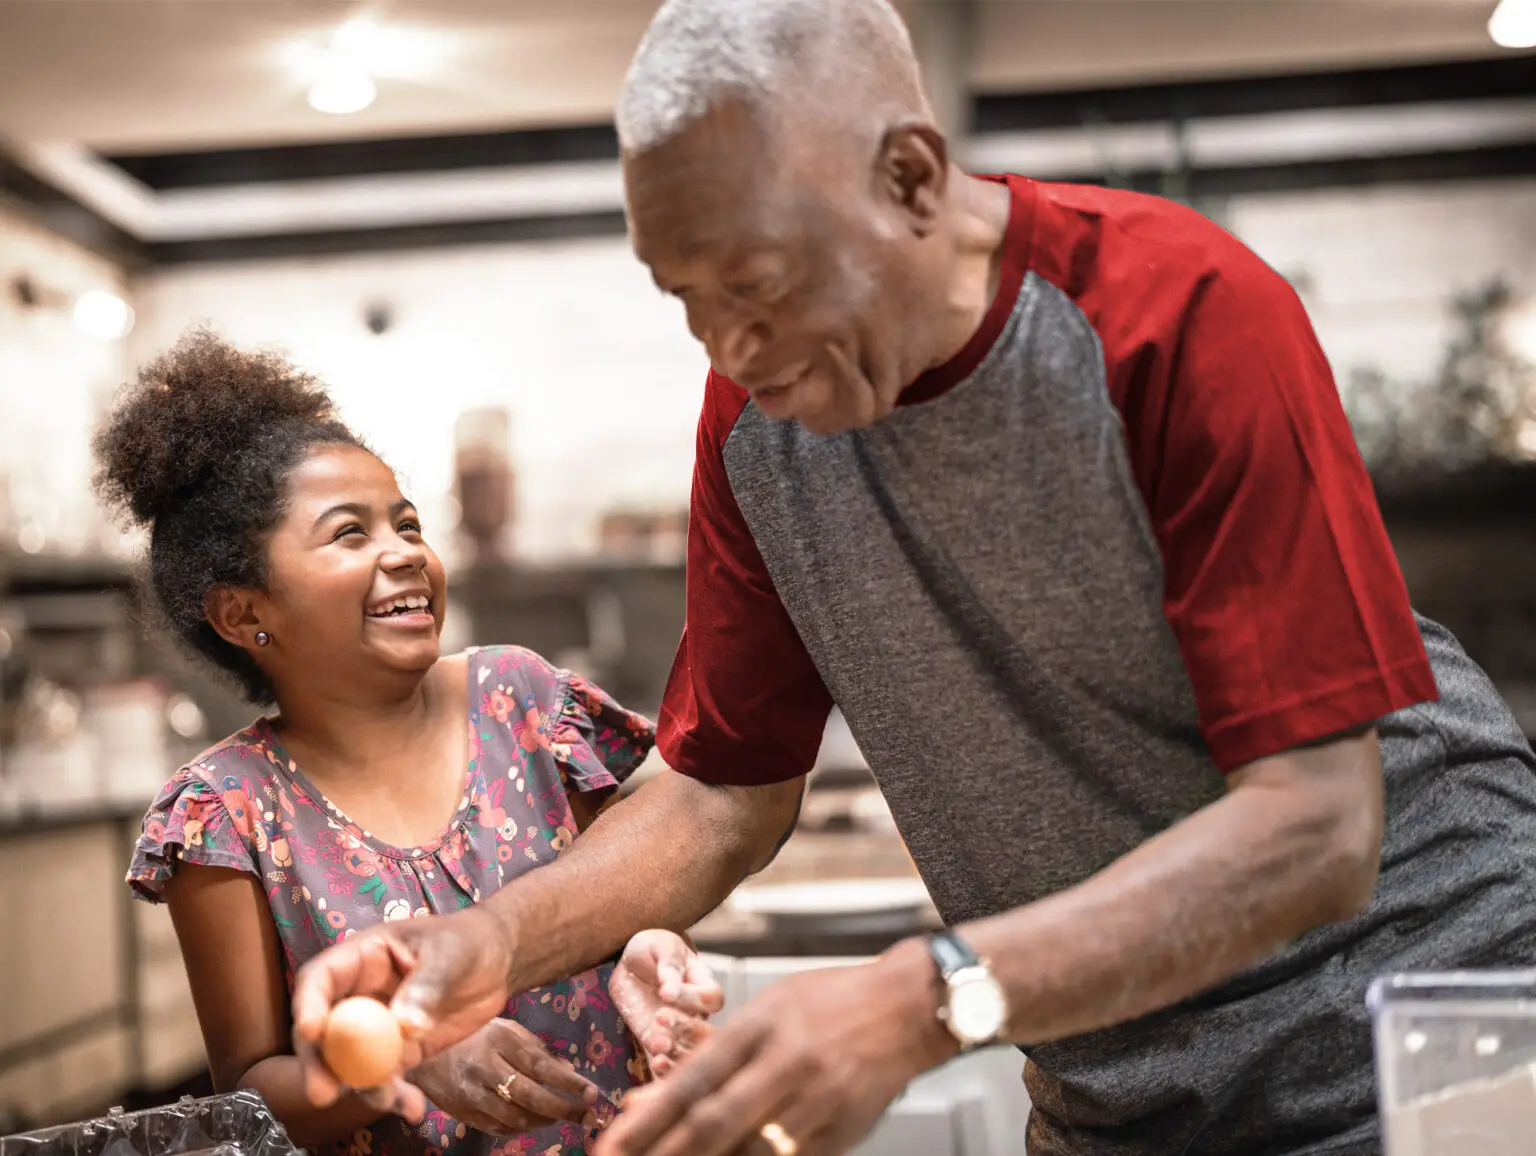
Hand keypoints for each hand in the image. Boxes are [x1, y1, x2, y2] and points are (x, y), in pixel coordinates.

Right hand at [291, 907, 516, 1113]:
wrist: (498, 963)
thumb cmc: (469, 941)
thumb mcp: (451, 953)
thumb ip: (428, 985)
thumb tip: (405, 1025)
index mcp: (363, 957)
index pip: (321, 978)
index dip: (308, 1004)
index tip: (311, 1032)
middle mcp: (360, 994)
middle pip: (324, 1030)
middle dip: (320, 1063)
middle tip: (325, 1093)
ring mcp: (376, 1026)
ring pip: (350, 1062)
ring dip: (361, 1087)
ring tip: (389, 1102)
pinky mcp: (398, 1051)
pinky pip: (384, 1077)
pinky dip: (394, 1095)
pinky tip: (412, 1108)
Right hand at [410, 1017, 604, 1135]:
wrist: (421, 1053)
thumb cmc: (473, 1036)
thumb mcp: (506, 1030)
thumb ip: (537, 1049)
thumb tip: (569, 1072)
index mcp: (499, 1040)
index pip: (541, 1065)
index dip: (569, 1082)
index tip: (593, 1092)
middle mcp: (485, 1068)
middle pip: (531, 1096)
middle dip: (564, 1109)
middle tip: (589, 1115)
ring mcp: (472, 1094)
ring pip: (517, 1118)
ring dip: (546, 1121)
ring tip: (565, 1117)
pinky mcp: (464, 1114)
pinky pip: (500, 1128)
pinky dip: (523, 1128)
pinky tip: (537, 1121)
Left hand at [594, 943, 955, 1155]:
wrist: (909, 1008)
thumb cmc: (831, 1001)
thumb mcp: (770, 1008)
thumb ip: (718, 1052)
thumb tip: (651, 1095)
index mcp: (763, 1026)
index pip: (694, 1079)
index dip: (647, 1117)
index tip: (610, 1143)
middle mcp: (787, 1065)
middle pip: (713, 1123)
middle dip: (660, 1154)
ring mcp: (816, 1104)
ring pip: (747, 1152)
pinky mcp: (840, 1134)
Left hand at [609, 930, 723, 1075]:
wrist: (629, 963)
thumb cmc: (652, 948)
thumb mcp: (661, 947)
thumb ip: (669, 965)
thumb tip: (670, 989)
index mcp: (702, 983)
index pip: (711, 997)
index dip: (693, 997)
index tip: (666, 992)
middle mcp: (696, 1011)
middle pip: (706, 1029)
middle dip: (686, 1028)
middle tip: (660, 1017)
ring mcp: (678, 1030)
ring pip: (689, 1050)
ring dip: (676, 1052)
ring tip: (658, 1046)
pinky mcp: (657, 1041)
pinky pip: (667, 1061)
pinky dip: (664, 1068)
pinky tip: (656, 1064)